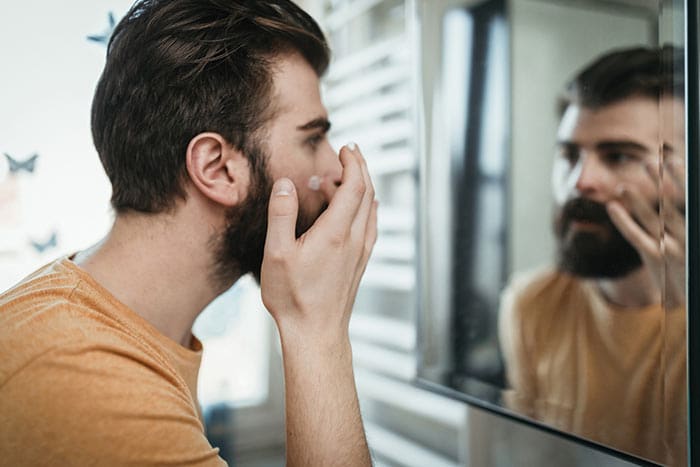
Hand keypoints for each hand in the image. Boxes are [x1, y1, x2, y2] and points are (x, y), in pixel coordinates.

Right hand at [259, 143, 375, 466]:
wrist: (316, 333)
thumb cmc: (293, 297)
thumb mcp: (277, 253)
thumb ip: (281, 215)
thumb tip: (285, 184)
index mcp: (335, 232)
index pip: (354, 186)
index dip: (353, 163)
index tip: (346, 148)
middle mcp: (354, 239)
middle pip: (368, 193)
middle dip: (361, 168)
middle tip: (350, 153)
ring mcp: (361, 252)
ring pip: (372, 209)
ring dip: (365, 187)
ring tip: (348, 177)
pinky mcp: (361, 264)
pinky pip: (371, 226)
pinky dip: (368, 208)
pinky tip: (362, 210)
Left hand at [607, 158, 685, 307]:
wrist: (693, 299)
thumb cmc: (692, 263)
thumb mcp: (690, 242)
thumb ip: (684, 215)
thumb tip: (674, 191)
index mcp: (695, 228)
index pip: (690, 199)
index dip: (682, 179)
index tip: (673, 159)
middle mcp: (687, 236)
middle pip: (672, 204)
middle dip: (661, 181)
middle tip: (650, 161)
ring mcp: (671, 248)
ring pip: (652, 218)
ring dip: (637, 200)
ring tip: (624, 184)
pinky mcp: (654, 259)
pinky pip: (636, 237)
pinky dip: (623, 221)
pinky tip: (612, 208)